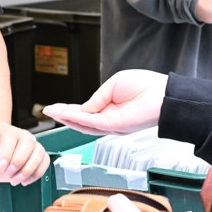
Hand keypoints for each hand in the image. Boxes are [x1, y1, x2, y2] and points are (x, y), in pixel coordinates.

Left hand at [0, 123, 48, 185]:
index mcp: (1, 131)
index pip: (10, 138)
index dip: (6, 154)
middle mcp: (18, 135)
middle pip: (29, 142)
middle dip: (19, 162)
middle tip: (8, 175)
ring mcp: (29, 145)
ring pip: (39, 152)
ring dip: (29, 170)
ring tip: (15, 180)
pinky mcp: (35, 155)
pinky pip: (45, 161)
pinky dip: (37, 173)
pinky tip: (25, 181)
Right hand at [43, 70, 167, 135]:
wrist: (163, 95)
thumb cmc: (146, 87)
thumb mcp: (114, 84)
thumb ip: (97, 97)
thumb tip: (84, 107)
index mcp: (110, 108)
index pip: (86, 111)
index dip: (70, 109)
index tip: (56, 106)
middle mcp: (109, 119)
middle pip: (81, 121)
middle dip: (63, 115)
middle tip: (48, 110)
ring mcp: (111, 125)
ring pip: (83, 124)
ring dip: (65, 117)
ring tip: (51, 111)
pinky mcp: (114, 126)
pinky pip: (90, 122)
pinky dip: (76, 117)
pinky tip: (64, 112)